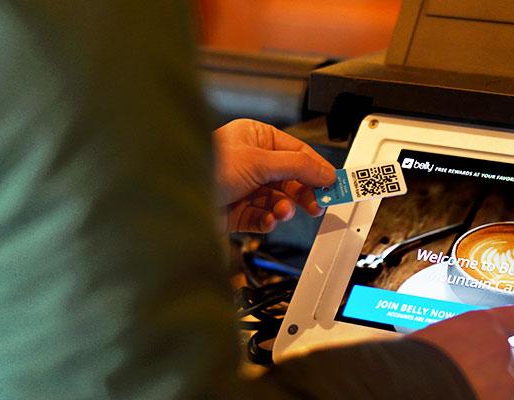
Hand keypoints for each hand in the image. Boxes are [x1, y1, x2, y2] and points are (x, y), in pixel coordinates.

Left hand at [214, 119, 335, 232]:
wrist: (178, 200)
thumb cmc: (207, 168)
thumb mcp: (260, 162)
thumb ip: (297, 167)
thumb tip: (324, 171)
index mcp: (255, 138)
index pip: (296, 152)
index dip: (317, 168)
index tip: (335, 183)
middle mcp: (250, 161)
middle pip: (290, 178)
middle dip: (303, 192)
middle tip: (318, 204)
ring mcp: (244, 187)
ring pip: (278, 200)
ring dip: (285, 207)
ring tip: (283, 211)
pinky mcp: (238, 211)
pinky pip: (263, 216)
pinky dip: (269, 220)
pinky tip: (269, 219)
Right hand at [410, 305, 513, 399]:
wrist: (417, 384)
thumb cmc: (419, 358)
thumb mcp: (437, 336)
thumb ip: (459, 338)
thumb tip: (456, 349)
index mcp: (484, 324)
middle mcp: (501, 349)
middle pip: (507, 359)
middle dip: (490, 367)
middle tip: (463, 372)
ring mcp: (505, 379)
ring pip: (503, 385)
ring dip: (485, 387)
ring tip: (456, 386)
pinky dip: (484, 398)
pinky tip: (462, 394)